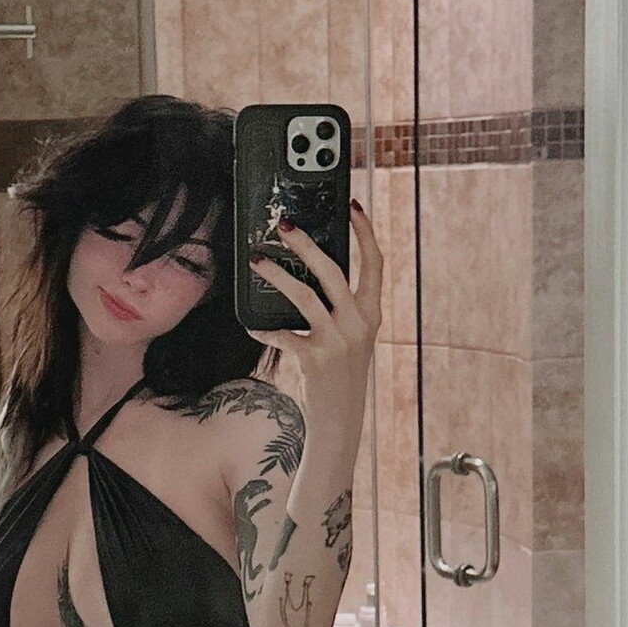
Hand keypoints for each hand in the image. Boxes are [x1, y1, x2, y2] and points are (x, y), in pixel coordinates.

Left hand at [246, 199, 382, 392]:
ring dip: (277, 275)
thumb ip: (340, 309)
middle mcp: (359, 323)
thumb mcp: (351, 338)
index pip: (375, 263)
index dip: (365, 232)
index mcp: (372, 313)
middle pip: (333, 271)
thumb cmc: (340, 374)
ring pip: (304, 295)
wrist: (340, 419)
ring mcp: (338, 341)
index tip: (353, 207)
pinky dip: (265, 328)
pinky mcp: (315, 358)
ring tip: (257, 260)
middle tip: (284, 225)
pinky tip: (252, 324)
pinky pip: (284, 334)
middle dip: (306, 243)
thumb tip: (311, 273)